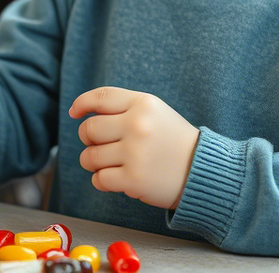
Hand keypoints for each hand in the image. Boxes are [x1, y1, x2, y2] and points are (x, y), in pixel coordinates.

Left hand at [69, 87, 200, 209]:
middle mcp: (138, 125)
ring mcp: (135, 153)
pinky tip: (115, 179)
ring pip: (89, 157)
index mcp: (143, 104)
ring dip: (93, 163)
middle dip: (88, 140)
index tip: (74, 113)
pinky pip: (99, 180)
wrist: (203, 171)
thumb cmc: (174, 142)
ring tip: (108, 165)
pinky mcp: (134, 179)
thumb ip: (125, 109)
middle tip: (99, 146)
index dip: (82, 104)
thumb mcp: (156, 113)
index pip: (101, 97)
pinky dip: (102, 181)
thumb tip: (85, 116)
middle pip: (89, 129)